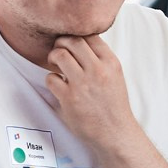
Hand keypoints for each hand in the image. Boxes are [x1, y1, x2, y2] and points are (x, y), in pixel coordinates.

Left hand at [45, 34, 137, 153]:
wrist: (115, 132)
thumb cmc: (113, 105)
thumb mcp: (116, 76)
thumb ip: (101, 60)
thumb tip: (82, 44)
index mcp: (111, 63)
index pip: (91, 36)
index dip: (77, 36)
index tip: (72, 42)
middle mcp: (98, 70)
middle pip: (72, 41)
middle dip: (61, 42)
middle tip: (59, 50)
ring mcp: (82, 84)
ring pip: (59, 55)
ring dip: (53, 58)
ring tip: (56, 66)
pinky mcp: (69, 98)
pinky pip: (51, 78)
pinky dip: (52, 80)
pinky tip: (59, 86)